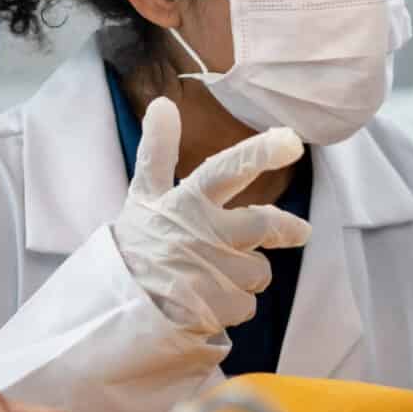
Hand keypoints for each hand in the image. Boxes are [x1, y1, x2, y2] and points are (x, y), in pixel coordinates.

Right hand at [110, 97, 309, 334]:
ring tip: (212, 277)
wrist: (112, 307)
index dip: (261, 153)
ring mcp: (210, 272)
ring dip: (245, 275)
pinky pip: (246, 304)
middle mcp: (203, 233)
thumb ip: (157, 151)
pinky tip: (207, 302)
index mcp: (187, 202)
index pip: (228, 170)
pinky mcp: (215, 308)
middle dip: (287, 227)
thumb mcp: (142, 196)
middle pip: (264, 224)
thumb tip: (163, 103)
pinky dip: (232, 306)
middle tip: (300, 232)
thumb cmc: (134, 245)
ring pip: (258, 271)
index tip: (292, 141)